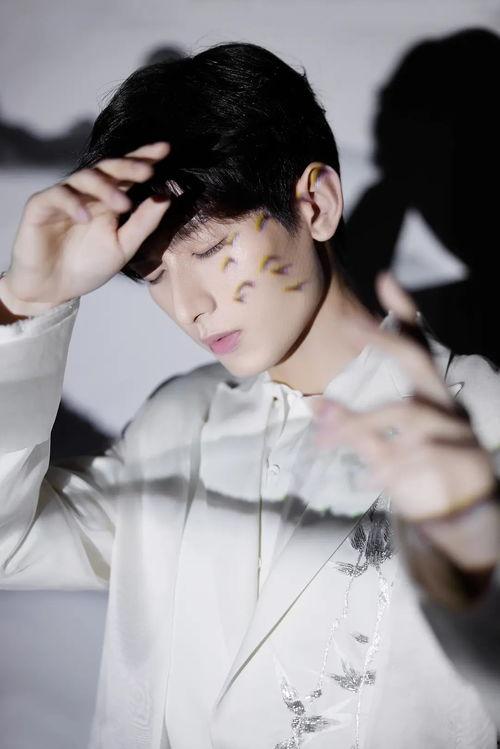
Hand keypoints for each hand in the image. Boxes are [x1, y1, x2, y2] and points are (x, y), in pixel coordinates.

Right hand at [2, 142, 170, 307]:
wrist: (54, 289)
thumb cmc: (88, 267)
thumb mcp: (123, 247)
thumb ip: (143, 223)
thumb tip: (165, 198)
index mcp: (109, 200)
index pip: (127, 173)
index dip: (144, 158)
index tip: (165, 149)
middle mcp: (87, 193)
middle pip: (107, 168)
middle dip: (128, 166)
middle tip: (148, 170)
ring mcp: (63, 197)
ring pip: (84, 178)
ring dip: (105, 188)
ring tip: (122, 204)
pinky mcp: (40, 206)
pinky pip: (57, 196)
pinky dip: (73, 204)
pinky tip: (86, 217)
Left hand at [311, 272, 497, 523]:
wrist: (461, 522)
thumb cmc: (420, 476)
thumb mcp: (382, 450)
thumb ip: (354, 429)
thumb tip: (317, 406)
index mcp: (430, 396)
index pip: (417, 347)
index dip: (404, 314)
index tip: (385, 278)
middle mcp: (446, 404)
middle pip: (418, 360)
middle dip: (385, 340)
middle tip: (352, 324)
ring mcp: (457, 430)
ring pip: (407, 411)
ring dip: (362, 421)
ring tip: (324, 439)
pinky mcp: (463, 460)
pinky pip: (420, 454)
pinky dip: (388, 464)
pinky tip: (367, 480)